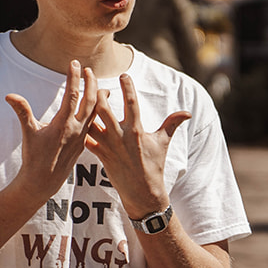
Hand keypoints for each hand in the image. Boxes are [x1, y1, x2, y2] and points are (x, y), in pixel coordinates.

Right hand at [5, 62, 98, 204]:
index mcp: (63, 125)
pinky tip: (98, 108)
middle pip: (90, 101)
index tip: (75, 63)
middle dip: (91, 83)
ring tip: (100, 85)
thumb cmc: (34, 157)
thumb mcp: (28, 133)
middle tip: (89, 70)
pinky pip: (94, 124)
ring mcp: (82, 138)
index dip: (74, 77)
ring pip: (95, 113)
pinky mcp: (83, 144)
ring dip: (98, 97)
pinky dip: (97, 113)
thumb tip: (9, 95)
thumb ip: (22, 111)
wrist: (43, 182)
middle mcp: (76, 130)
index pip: (72, 95)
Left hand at [87, 73, 190, 217]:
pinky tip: (79, 121)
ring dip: (88, 110)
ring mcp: (108, 146)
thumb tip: (187, 113)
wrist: (142, 193)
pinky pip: (86, 139)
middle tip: (98, 84)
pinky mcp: (100, 156)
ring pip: (91, 122)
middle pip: (102, 108)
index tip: (123, 74)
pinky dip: (82, 130)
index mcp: (136, 130)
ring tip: (87, 99)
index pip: (131, 102)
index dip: (127, 86)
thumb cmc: (154, 166)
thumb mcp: (163, 143)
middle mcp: (120, 136)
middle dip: (98, 93)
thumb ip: (172, 124)